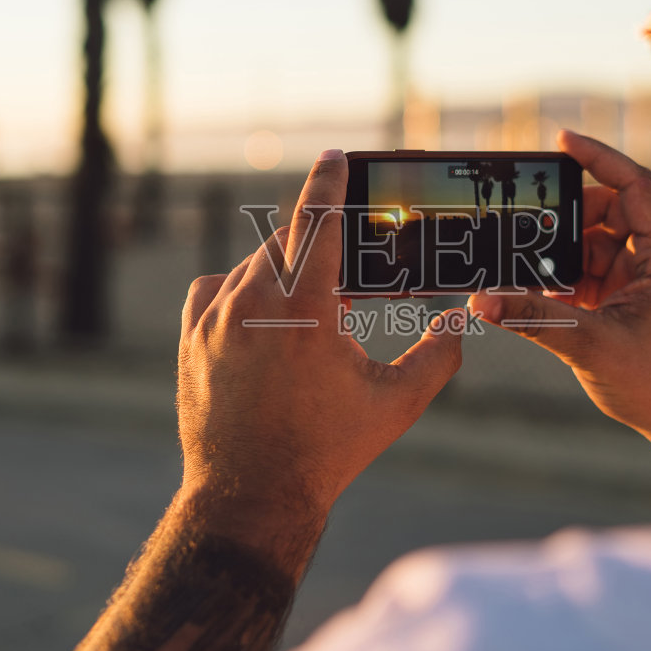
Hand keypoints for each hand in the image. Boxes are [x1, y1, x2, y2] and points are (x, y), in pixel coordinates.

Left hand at [177, 150, 463, 516]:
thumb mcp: (396, 404)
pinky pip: (213, 289)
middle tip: (345, 279)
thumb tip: (460, 321)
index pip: (317, 219)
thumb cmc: (327, 451)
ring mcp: (213, 320)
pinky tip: (259, 316)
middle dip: (319, 250)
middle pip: (288, 243)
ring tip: (310, 314)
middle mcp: (252, 302)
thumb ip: (437, 356)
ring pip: (252, 266)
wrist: (251, 496)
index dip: (329, 181)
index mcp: (304, 308)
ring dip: (283, 274)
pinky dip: (239, 290)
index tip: (336, 155)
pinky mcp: (191, 340)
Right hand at [469, 131, 650, 535]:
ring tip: (532, 268)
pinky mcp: (630, 296)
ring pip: (597, 240)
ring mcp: (646, 276)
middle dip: (568, 216)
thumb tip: (485, 300)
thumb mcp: (591, 345)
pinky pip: (592, 269)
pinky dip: (565, 276)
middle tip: (530, 226)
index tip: (562, 141)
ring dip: (563, 251)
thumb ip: (535, 319)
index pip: (635, 186)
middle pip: (610, 209)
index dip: (599, 158)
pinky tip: (541, 292)